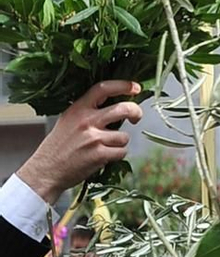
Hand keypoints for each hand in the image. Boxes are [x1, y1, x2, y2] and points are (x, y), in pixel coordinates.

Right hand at [18, 80, 141, 201]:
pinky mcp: (99, 154)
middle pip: (124, 109)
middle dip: (136, 112)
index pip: (103, 88)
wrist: (46, 170)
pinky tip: (103, 157)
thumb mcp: (67, 120)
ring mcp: (94, 138)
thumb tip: (115, 107)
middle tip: (136, 118)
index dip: (123, 86)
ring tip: (104, 147)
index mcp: (78, 109)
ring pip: (124, 136)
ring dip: (119, 143)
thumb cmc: (58, 147)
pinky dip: (116, 156)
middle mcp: (86, 120)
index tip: (135, 88)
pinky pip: (122, 152)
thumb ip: (87, 111)